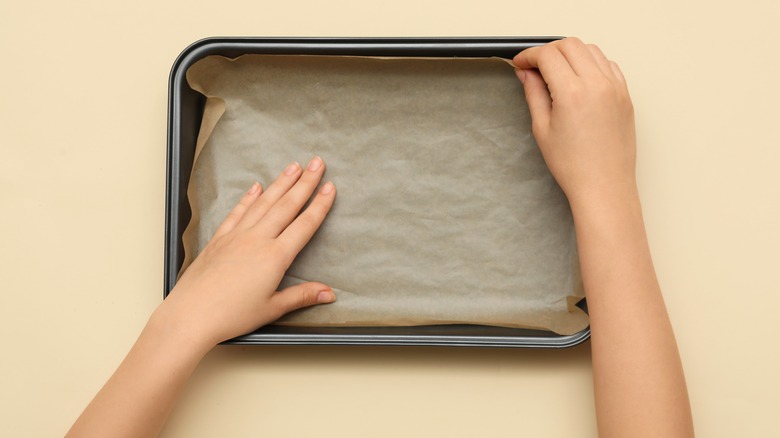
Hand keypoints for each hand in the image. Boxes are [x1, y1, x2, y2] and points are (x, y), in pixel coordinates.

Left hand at [159, 156, 336, 345]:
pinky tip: (256, 187)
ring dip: (280, 183)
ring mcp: (237, 236)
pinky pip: (238, 212)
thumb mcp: (272, 308)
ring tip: (293, 167)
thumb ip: (302, 296)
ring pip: (263, 203)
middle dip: (304, 182)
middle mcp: (257, 240)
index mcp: (275, 257)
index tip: (330, 187)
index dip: (319, 205)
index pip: (304, 225)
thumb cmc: (231, 315)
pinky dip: (249, 198)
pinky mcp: (220, 239)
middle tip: (316, 162)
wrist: (191, 314)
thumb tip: (329, 293)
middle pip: (286, 205)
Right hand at [513, 37, 636, 207]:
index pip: (548, 55)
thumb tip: (527, 73)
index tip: (521, 63)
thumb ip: (534, 93)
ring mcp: (615, 88)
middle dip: (549, 50)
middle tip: (535, 66)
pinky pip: (608, 64)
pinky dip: (591, 63)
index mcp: (573, 93)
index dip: (530, 55)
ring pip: (591, 49)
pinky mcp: (625, 95)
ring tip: (557, 72)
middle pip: (570, 44)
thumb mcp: (542, 128)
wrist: (604, 185)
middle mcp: (597, 84)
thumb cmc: (574, 166)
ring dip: (570, 54)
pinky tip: (579, 78)